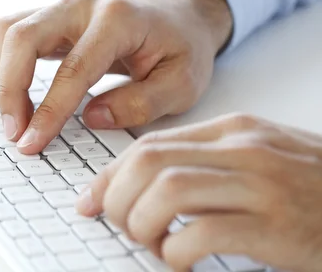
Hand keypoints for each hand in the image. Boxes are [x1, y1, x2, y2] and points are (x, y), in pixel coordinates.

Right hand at [0, 0, 231, 153]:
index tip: (32, 142)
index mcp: (119, 19)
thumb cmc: (182, 48)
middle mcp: (83, 4)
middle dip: (9, 89)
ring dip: (1, 76)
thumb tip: (92, 118)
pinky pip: (11, 33)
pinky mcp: (51, 14)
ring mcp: (63, 5)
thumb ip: (141, 103)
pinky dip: (4, 65)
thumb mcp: (183, 83)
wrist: (178, 16)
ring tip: (14, 117)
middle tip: (14, 132)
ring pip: (7, 30)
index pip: (73, 68)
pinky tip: (16, 95)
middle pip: (22, 36)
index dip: (49, 110)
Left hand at [76, 113, 321, 271]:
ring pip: (167, 191)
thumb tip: (140, 186)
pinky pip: (202, 234)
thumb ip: (204, 165)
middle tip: (118, 225)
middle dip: (116, 197)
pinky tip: (179, 263)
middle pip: (148, 162)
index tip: (89, 201)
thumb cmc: (310, 186)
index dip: (109, 175)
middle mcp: (242, 149)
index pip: (149, 144)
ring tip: (150, 244)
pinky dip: (175, 253)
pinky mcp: (275, 226)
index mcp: (232, 130)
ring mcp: (260, 185)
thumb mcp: (256, 159)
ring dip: (142, 223)